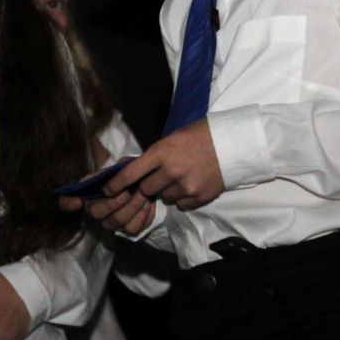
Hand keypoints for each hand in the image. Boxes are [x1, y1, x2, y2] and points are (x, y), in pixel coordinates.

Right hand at [58, 161, 155, 235]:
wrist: (152, 186)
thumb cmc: (132, 175)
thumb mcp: (123, 167)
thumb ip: (114, 170)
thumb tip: (109, 176)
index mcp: (90, 194)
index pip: (67, 202)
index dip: (67, 203)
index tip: (77, 201)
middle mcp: (97, 210)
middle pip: (96, 213)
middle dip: (112, 203)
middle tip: (127, 192)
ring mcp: (112, 222)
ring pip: (116, 221)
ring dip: (131, 207)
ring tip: (143, 194)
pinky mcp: (127, 229)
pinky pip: (131, 228)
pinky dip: (141, 216)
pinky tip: (147, 205)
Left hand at [105, 118, 223, 211]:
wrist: (232, 143)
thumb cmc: (199, 135)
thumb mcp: (171, 139)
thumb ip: (155, 156)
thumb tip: (136, 170)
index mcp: (162, 152)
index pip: (131, 173)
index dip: (116, 184)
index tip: (108, 190)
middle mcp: (172, 171)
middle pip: (146, 189)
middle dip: (148, 185)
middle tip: (158, 176)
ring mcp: (186, 186)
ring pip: (164, 198)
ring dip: (167, 191)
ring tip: (181, 176)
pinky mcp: (199, 197)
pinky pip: (181, 204)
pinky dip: (182, 197)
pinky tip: (192, 183)